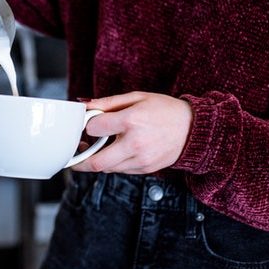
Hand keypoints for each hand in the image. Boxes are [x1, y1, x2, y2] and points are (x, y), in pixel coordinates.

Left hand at [73, 91, 192, 173]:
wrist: (194, 129)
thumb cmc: (165, 110)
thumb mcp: (137, 97)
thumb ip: (108, 102)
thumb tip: (85, 107)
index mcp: (131, 121)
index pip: (95, 129)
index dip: (87, 126)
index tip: (88, 124)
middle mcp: (135, 143)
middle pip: (96, 162)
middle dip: (80, 161)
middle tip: (74, 155)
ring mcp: (141, 160)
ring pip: (107, 168)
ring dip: (97, 161)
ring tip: (96, 149)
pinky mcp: (146, 169)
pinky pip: (121, 170)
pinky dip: (113, 163)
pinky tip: (115, 152)